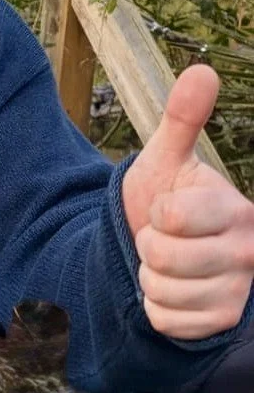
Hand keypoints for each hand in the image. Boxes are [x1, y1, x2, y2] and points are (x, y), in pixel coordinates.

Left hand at [122, 64, 253, 339]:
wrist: (163, 246)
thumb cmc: (167, 197)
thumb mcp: (167, 157)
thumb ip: (183, 118)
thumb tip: (202, 70)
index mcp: (237, 209)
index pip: (173, 217)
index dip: (155, 214)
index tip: (168, 211)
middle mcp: (248, 251)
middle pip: (163, 256)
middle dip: (149, 246)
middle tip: (165, 238)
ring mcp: (238, 289)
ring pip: (162, 290)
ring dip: (151, 277)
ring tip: (168, 263)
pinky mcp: (222, 321)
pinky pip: (164, 319)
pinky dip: (156, 307)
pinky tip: (173, 291)